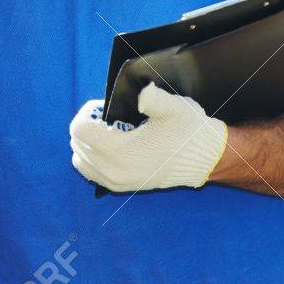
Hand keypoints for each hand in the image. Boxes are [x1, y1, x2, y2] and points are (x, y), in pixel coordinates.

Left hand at [69, 82, 227, 192]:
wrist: (205, 159)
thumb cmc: (188, 131)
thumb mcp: (173, 108)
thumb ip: (153, 98)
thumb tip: (141, 95)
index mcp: (121, 152)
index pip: (80, 129)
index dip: (88, 112)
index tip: (105, 106)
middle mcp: (114, 172)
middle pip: (77, 143)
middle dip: (88, 125)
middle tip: (109, 116)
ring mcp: (117, 183)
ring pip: (80, 159)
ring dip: (88, 141)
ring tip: (110, 130)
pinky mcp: (121, 188)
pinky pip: (91, 172)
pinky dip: (92, 156)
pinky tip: (111, 144)